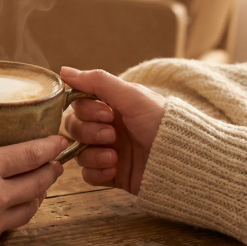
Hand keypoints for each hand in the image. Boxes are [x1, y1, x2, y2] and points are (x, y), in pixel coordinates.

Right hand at [0, 133, 68, 245]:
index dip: (47, 147)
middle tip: (57, 162)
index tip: (58, 140)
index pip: (27, 155)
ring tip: (41, 186)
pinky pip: (12, 225)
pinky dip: (20, 213)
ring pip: (30, 206)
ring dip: (39, 194)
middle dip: (51, 170)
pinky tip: (14, 210)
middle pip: (37, 181)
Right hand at [61, 67, 165, 194]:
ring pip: (79, 152)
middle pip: (74, 128)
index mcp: (112, 106)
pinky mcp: (112, 174)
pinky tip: (114, 169)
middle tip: (111, 135)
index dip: (86, 110)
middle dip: (89, 132)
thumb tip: (63, 70)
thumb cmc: (161, 122)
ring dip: (92, 154)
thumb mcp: (131, 96)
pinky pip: (88, 174)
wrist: (182, 160)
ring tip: (114, 157)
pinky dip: (96, 172)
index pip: (78, 105)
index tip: (107, 113)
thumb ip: (97, 81)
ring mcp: (108, 151)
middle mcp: (107, 127)